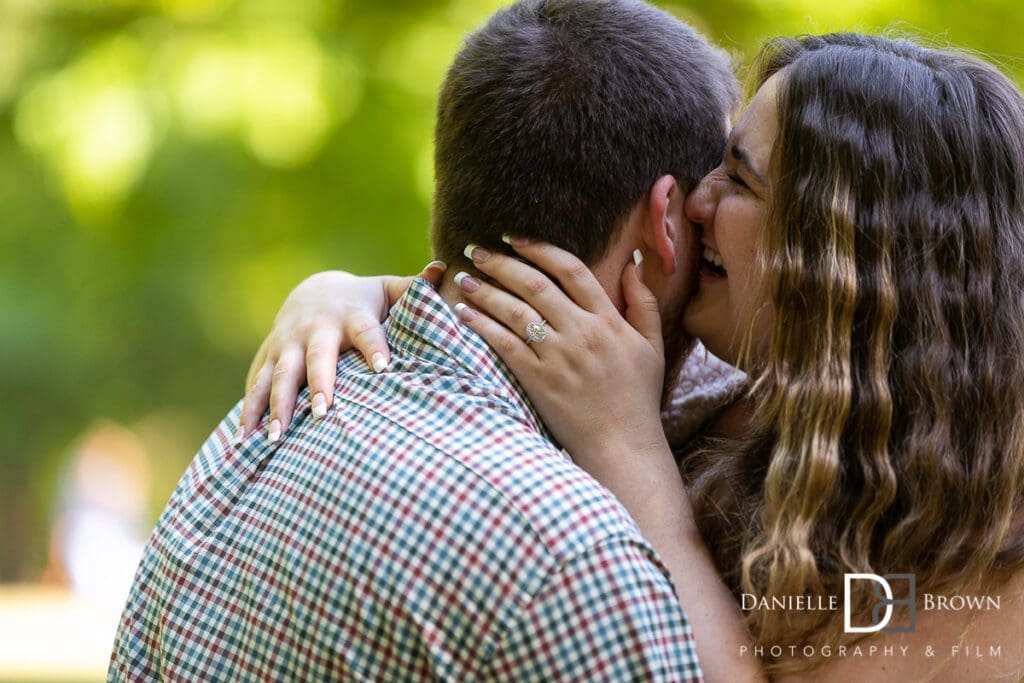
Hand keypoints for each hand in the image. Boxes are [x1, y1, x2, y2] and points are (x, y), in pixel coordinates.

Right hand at [239, 261, 446, 440]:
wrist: (313, 291)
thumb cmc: (364, 300)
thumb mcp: (387, 291)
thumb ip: (415, 289)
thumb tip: (443, 270)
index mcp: (351, 316)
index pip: (366, 331)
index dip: (375, 346)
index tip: (384, 368)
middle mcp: (316, 330)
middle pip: (317, 357)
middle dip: (319, 384)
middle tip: (323, 412)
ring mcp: (287, 344)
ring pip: (279, 376)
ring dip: (276, 406)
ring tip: (275, 438)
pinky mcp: (267, 358)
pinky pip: (254, 386)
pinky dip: (249, 412)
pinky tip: (244, 441)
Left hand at [455, 240, 767, 682]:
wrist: (623, 447)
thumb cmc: (638, 398)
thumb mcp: (651, 346)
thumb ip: (643, 301)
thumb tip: (631, 263)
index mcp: (608, 320)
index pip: (571, 270)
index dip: (539, 249)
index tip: (515, 238)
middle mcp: (581, 332)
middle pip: (535, 283)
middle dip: (502, 262)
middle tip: (477, 248)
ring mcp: (558, 356)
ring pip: (515, 311)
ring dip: (485, 289)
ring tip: (463, 277)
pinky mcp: (538, 380)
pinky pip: (504, 344)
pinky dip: (482, 325)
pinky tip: (463, 314)